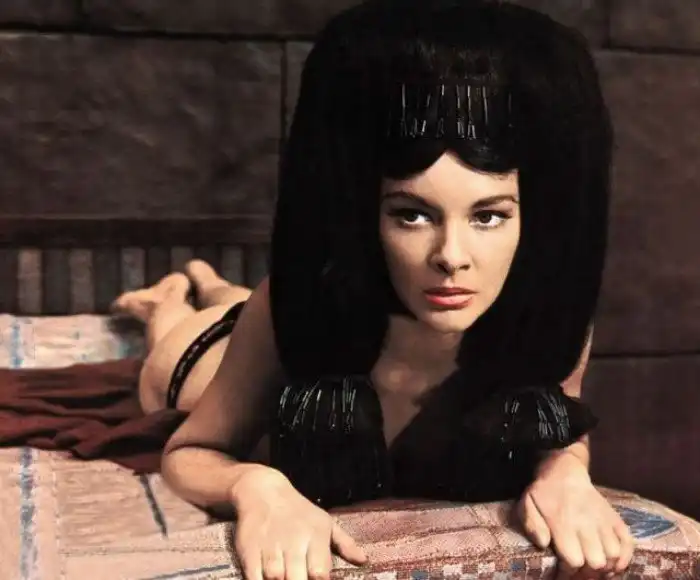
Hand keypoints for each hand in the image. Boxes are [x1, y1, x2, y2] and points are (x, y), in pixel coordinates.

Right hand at [230, 467, 366, 579]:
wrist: (263, 491)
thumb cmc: (299, 512)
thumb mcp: (325, 522)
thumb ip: (344, 543)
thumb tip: (363, 560)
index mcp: (315, 535)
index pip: (320, 571)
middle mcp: (293, 540)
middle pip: (297, 578)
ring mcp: (270, 544)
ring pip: (275, 578)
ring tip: (284, 579)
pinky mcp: (249, 548)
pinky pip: (254, 575)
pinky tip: (266, 579)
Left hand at [515, 453, 634, 578]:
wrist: (564, 471)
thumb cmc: (543, 492)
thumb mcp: (526, 504)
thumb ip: (532, 525)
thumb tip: (543, 544)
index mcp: (563, 522)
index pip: (573, 560)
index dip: (568, 572)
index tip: (562, 573)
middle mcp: (586, 523)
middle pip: (596, 562)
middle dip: (587, 573)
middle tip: (578, 573)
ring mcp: (603, 521)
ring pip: (613, 555)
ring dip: (605, 568)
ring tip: (594, 570)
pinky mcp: (614, 518)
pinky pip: (628, 543)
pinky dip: (624, 558)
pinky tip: (613, 564)